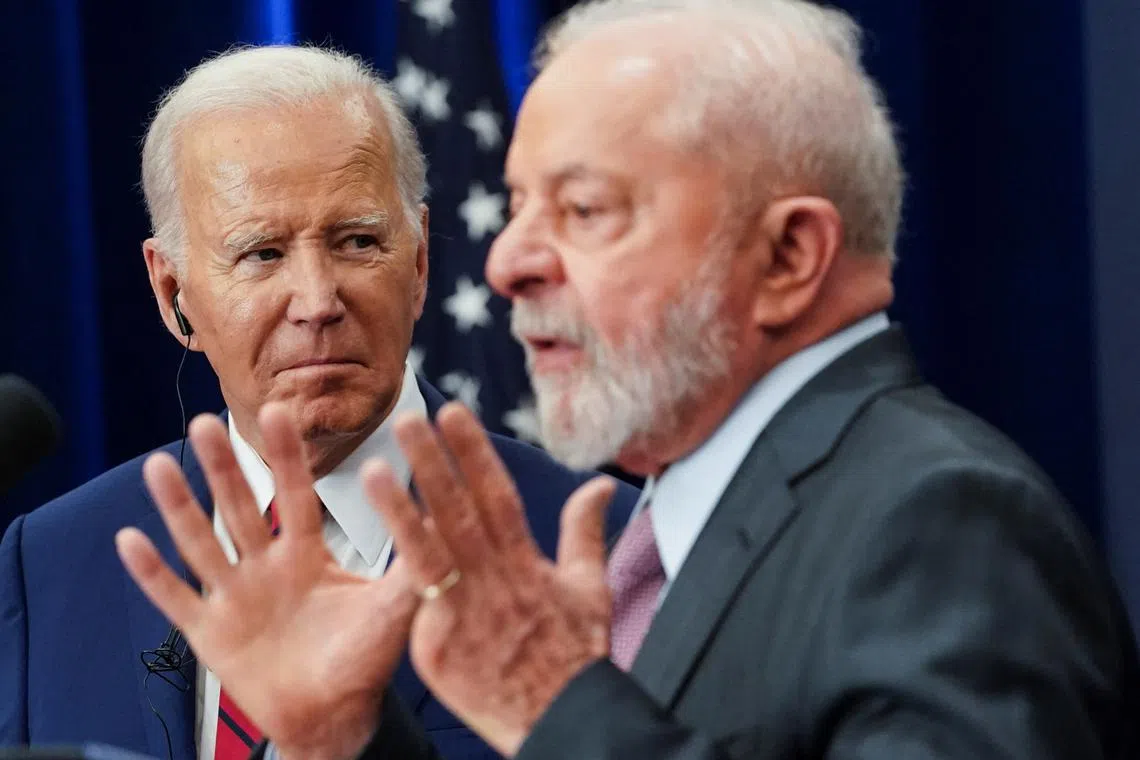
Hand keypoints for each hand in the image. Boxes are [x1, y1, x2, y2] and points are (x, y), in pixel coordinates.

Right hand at [116, 404, 418, 759]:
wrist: (333, 718)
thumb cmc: (364, 661)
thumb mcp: (393, 604)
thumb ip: (414, 559)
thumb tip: (444, 512)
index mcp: (308, 556)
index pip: (296, 495)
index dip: (286, 456)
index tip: (276, 411)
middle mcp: (267, 568)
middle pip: (241, 508)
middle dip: (225, 467)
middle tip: (208, 421)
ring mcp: (236, 598)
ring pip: (203, 543)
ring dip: (180, 506)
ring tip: (160, 465)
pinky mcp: (211, 634)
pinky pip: (177, 599)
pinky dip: (153, 573)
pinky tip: (131, 538)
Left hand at [362, 402, 616, 756]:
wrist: (560, 720)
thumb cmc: (574, 656)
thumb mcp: (591, 587)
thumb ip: (584, 530)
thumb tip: (599, 485)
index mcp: (527, 562)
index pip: (496, 493)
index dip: (474, 452)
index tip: (454, 414)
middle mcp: (494, 580)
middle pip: (459, 512)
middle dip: (433, 463)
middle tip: (408, 420)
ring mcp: (464, 613)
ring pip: (428, 551)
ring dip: (400, 508)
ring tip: (374, 470)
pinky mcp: (438, 647)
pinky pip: (415, 603)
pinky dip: (397, 570)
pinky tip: (371, 540)